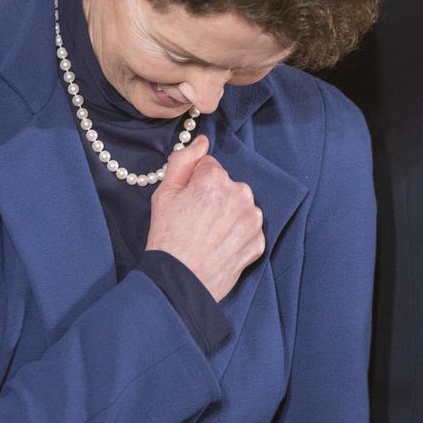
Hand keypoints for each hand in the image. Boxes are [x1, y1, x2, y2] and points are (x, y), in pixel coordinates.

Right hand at [147, 136, 264, 301]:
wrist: (179, 282)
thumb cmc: (168, 237)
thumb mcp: (164, 193)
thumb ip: (184, 160)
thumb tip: (203, 141)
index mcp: (216, 179)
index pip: (210, 168)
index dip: (195, 184)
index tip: (187, 202)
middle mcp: (240, 194)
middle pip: (228, 186)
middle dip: (215, 198)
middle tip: (195, 221)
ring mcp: (252, 219)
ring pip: (240, 206)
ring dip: (229, 215)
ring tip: (208, 235)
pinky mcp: (258, 241)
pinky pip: (249, 229)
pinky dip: (237, 235)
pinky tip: (220, 246)